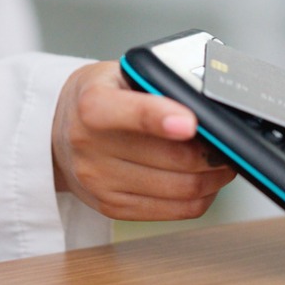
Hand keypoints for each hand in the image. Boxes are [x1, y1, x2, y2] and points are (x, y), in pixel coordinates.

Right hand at [52, 61, 235, 220]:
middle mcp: (90, 147)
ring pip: (180, 188)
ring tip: (223, 161)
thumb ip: (156, 83)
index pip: (131, 113)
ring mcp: (100, 182)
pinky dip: (201, 197)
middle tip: (230, 142)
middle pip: (172, 158)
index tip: (190, 122)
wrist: (55, 131)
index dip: (162, 118)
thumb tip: (206, 101)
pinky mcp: (112, 207)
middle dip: (213, 151)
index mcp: (93, 105)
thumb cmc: (99, 96)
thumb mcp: (118, 74)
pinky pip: (173, 210)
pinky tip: (204, 180)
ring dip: (214, 177)